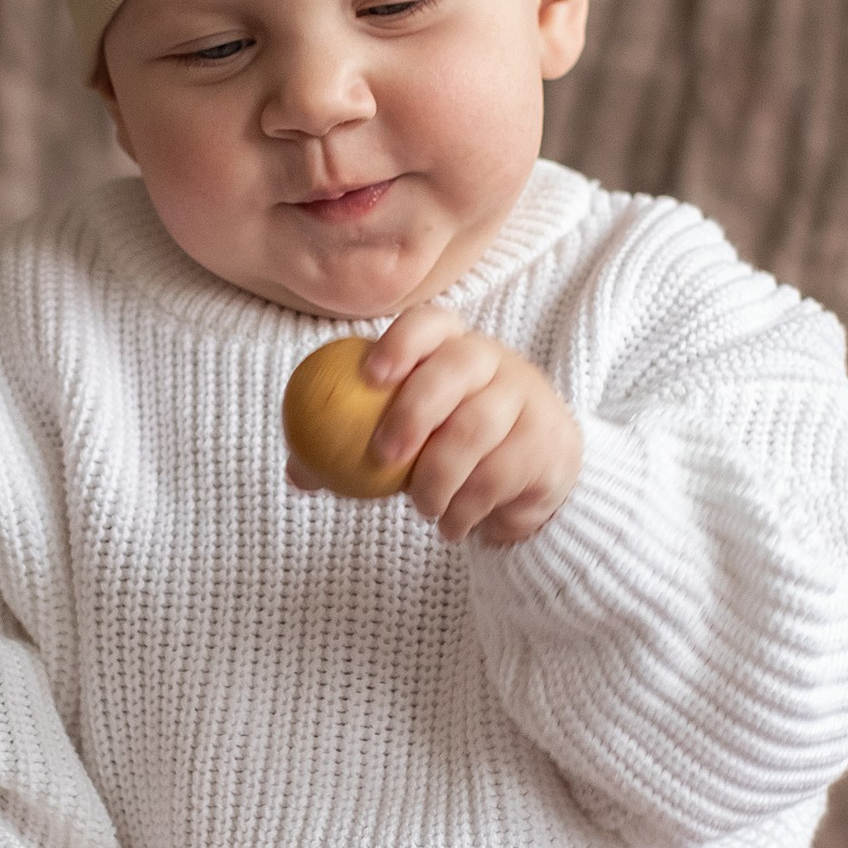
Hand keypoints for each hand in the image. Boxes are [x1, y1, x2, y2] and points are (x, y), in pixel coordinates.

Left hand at [285, 303, 581, 545]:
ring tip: (423, 508)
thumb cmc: (449, 451)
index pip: (430, 323)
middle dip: (415, 410)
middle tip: (384, 457)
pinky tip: (453, 525)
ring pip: (477, 429)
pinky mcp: (548, 443)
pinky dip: (466, 508)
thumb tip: (298, 470)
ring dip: (438, 477)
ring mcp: (527, 399)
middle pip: (456, 368)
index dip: (402, 342)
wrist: (528, 486)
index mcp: (451, 347)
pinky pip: (499, 475)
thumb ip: (351, 451)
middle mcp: (494, 361)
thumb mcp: (403, 447)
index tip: (370, 376)